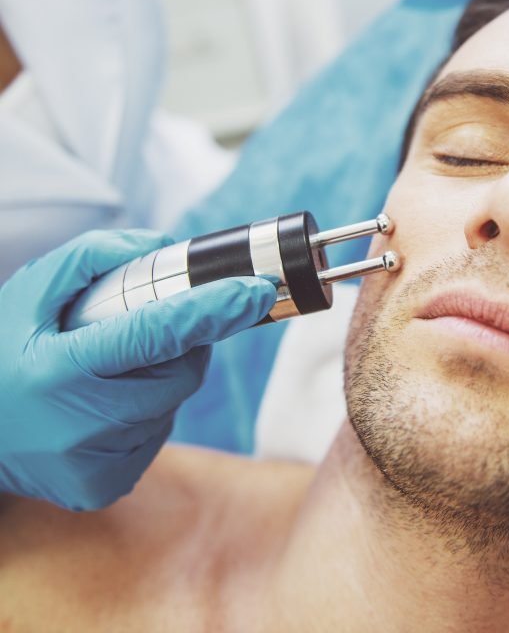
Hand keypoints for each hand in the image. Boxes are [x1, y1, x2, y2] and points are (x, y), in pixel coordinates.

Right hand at [0, 230, 275, 509]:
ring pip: (173, 403)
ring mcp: (93, 464)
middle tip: (151, 331)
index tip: (256, 290)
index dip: (214, 310)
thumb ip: (93, 258)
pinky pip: (157, 435)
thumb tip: (162, 247)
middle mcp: (79, 427)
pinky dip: (147, 412)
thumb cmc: (0, 352)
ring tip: (112, 370)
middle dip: (183, 345)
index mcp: (59, 371)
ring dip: (163, 377)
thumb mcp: (31, 293)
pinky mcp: (102, 486)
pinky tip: (105, 404)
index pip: (157, 334)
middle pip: (179, 373)